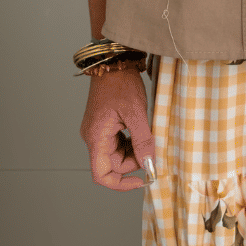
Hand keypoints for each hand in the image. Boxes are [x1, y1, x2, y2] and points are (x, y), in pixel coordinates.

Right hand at [79, 68, 155, 191]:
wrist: (113, 62)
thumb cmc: (120, 83)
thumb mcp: (136, 113)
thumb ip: (142, 141)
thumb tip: (149, 163)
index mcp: (96, 137)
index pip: (101, 175)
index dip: (120, 184)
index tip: (140, 181)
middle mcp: (93, 137)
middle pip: (113, 165)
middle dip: (134, 161)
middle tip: (152, 147)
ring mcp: (97, 131)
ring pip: (117, 154)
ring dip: (134, 150)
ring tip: (147, 133)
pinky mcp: (104, 126)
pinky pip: (117, 143)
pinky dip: (131, 141)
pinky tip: (140, 129)